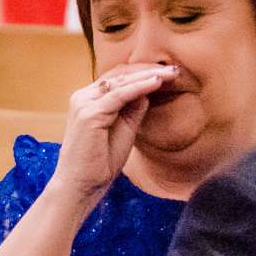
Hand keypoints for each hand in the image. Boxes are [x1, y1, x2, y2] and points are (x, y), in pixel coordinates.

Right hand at [48, 63, 172, 203]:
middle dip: (149, 70)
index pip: (118, 78)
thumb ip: (133, 109)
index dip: (143, 73)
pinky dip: (140, 87)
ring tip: (171, 73)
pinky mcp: (89, 113)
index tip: (168, 74)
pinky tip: (157, 83)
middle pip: (120, 75)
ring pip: (121, 82)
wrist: (80, 186)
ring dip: (148, 75)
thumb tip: (148, 90)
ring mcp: (84, 103)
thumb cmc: (100, 163)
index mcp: (88, 99)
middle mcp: (83, 97)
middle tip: (174, 69)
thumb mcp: (123, 130)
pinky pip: (119, 95)